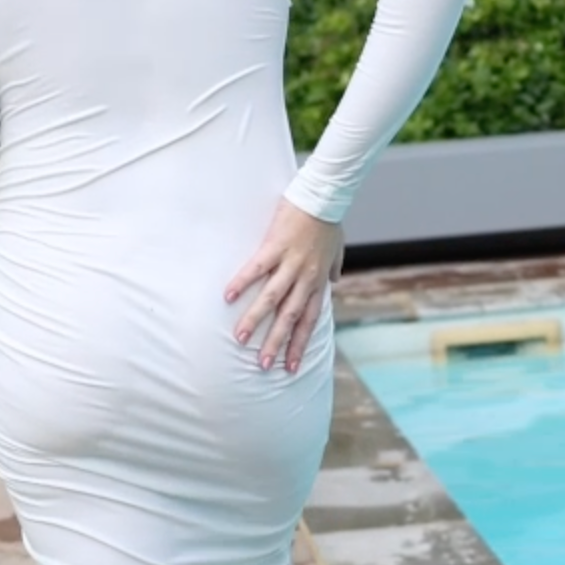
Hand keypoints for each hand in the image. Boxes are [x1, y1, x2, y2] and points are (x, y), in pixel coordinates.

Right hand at [221, 201, 343, 373]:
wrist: (324, 197)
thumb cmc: (329, 222)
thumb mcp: (337, 249)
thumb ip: (335, 268)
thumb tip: (336, 279)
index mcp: (317, 282)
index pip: (309, 321)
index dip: (299, 345)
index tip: (290, 367)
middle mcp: (305, 278)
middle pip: (290, 317)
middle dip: (276, 343)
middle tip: (264, 365)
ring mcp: (290, 263)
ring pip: (272, 299)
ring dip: (255, 320)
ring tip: (239, 339)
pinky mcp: (275, 246)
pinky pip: (257, 269)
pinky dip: (242, 282)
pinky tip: (227, 296)